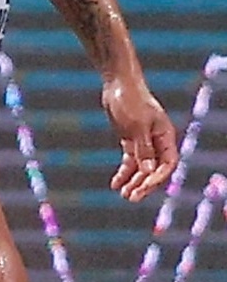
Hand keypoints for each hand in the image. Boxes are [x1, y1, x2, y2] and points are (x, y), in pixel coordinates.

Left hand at [104, 69, 177, 202]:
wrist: (118, 84)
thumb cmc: (131, 100)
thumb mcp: (136, 125)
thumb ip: (143, 149)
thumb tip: (149, 171)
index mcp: (165, 136)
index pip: (168, 163)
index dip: (158, 177)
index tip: (144, 186)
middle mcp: (157, 141)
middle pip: (154, 169)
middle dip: (144, 184)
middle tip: (131, 197)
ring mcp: (143, 141)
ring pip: (141, 167)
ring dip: (134, 181)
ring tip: (124, 195)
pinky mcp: (130, 140)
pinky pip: (129, 160)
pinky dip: (123, 172)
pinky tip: (115, 184)